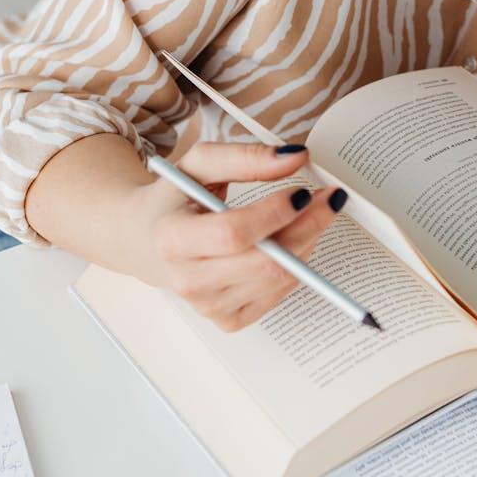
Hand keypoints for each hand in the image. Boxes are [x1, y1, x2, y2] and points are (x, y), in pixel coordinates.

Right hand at [132, 142, 345, 331]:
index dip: (275, 214)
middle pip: (265, 262)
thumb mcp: (200, 164)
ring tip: (314, 214)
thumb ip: (246, 157)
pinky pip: (278, 294)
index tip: (304, 191)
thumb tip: (296, 157)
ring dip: (307, 243)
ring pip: (278, 279)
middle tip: (330, 199)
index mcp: (172, 239)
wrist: (147, 240)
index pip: (233, 233)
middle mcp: (187, 280)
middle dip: (307, 227)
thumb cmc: (175, 199)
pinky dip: (296, 266)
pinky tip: (293, 241)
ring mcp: (208, 306)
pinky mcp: (228, 319)